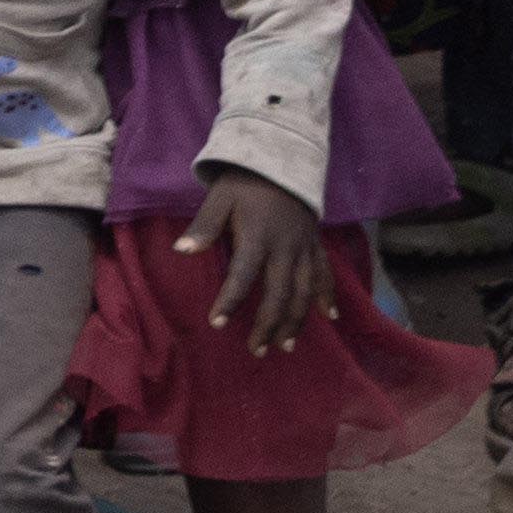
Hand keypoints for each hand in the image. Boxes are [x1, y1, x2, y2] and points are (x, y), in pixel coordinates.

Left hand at [182, 162, 329, 352]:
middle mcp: (285, 247)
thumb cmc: (243, 185)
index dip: (230, 300)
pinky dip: (328, 296)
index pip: (243, 275)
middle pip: (279, 293)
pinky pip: (326, 275)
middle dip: (268, 324)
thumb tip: (181, 251)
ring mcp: (305, 248)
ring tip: (285, 345)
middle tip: (257, 350)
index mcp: (257, 237)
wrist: (281, 163)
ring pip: (305, 292)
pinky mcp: (316, 246)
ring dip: (296, 320)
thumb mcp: (218, 199)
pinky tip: (330, 317)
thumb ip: (203, 226)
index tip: (217, 323)